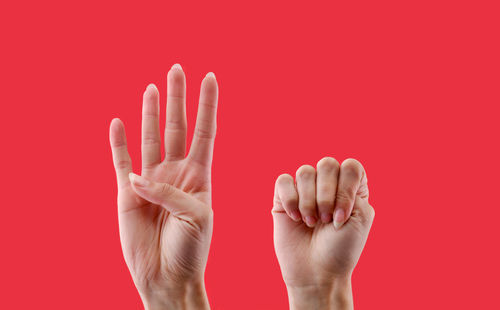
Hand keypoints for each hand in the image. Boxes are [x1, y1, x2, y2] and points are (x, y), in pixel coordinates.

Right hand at [109, 64, 217, 309]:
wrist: (168, 276)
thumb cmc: (190, 249)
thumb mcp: (194, 216)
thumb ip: (169, 191)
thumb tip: (139, 177)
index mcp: (199, 176)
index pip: (204, 131)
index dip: (207, 105)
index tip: (210, 77)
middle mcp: (176, 173)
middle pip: (177, 127)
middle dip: (178, 98)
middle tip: (177, 69)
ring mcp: (151, 181)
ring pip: (151, 138)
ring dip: (151, 113)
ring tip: (152, 88)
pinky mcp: (127, 194)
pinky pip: (122, 162)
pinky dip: (119, 143)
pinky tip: (118, 122)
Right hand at [272, 158, 374, 309]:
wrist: (317, 273)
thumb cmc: (341, 249)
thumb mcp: (361, 217)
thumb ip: (353, 187)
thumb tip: (330, 170)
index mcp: (350, 188)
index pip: (350, 166)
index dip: (346, 188)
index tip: (343, 216)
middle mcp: (327, 185)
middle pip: (327, 164)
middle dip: (327, 195)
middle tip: (326, 221)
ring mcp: (304, 190)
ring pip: (304, 172)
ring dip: (309, 201)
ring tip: (311, 223)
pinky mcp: (283, 199)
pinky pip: (283, 181)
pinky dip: (290, 199)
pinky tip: (295, 218)